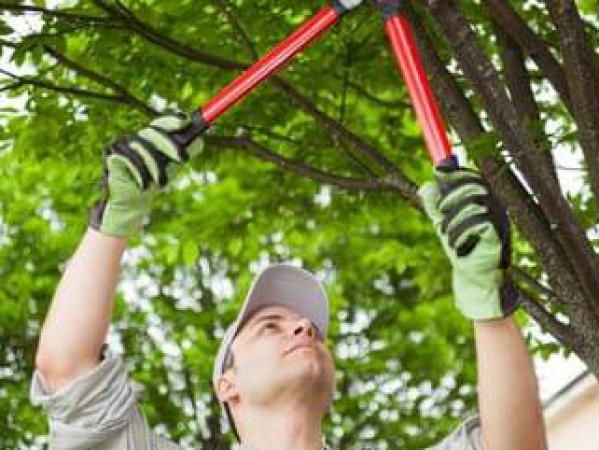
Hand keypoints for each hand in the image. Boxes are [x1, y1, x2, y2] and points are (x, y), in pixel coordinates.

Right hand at [90, 113, 204, 237]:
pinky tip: (145, 185)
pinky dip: (140, 173)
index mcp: (150, 136)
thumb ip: (187, 149)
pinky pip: (128, 159)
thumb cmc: (156, 179)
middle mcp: (136, 137)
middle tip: (183, 159)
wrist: (136, 199)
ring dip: (155, 166)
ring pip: (142, 146)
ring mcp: (123, 145)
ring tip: (160, 182)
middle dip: (169, 145)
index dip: (173, 120)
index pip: (162, 122)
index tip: (186, 121)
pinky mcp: (113, 157)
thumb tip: (201, 139)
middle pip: (152, 132)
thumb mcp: (174, 164)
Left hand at [418, 167, 516, 320]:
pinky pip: (475, 223)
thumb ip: (435, 205)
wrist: (473, 277)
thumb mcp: (443, 224)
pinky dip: (459, 235)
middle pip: (472, 185)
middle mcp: (495, 206)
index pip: (472, 176)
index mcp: (484, 201)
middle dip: (450, 197)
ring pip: (470, 204)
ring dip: (452, 222)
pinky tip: (459, 247)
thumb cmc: (461, 249)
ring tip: (450, 237)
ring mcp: (498, 220)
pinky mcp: (498, 234)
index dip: (455, 171)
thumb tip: (426, 185)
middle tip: (442, 214)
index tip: (438, 169)